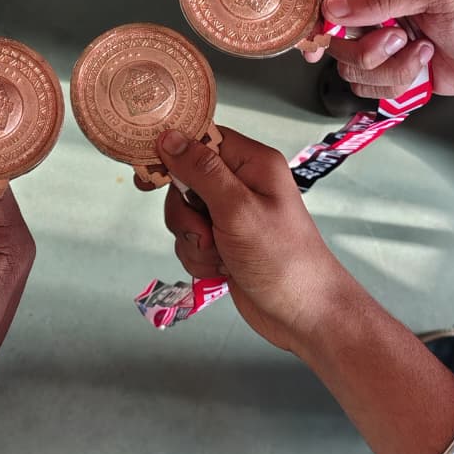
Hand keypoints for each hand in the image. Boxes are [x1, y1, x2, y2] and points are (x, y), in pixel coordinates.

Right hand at [156, 127, 346, 351]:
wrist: (303, 315)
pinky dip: (199, 259)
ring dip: (192, 241)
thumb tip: (170, 138)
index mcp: (252, 163)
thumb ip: (202, 172)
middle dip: (186, 213)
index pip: (202, 138)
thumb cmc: (282, 259)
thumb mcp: (238, 209)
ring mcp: (231, 215)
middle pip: (185, 180)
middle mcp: (241, 184)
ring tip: (220, 256)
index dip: (174, 152)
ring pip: (184, 215)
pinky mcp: (223, 243)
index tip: (150, 172)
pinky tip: (222, 270)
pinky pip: (190, 241)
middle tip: (205, 232)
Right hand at [315, 0, 453, 97]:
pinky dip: (395, 83)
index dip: (317, 6)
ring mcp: (380, 37)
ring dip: (386, 66)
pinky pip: (366, 84)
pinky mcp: (389, 68)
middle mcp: (374, 2)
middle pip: (331, 30)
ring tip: (421, 51)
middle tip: (398, 37)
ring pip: (348, 62)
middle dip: (365, 45)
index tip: (323, 29)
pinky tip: (423, 67)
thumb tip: (332, 7)